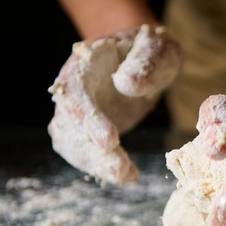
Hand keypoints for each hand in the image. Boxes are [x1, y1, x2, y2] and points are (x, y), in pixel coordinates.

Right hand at [47, 24, 181, 184]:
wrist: (142, 56)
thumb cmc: (150, 50)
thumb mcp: (156, 49)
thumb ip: (144, 63)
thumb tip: (126, 84)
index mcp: (84, 66)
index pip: (76, 94)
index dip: (89, 119)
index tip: (110, 140)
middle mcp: (72, 90)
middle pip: (70, 126)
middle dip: (93, 152)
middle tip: (121, 169)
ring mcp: (77, 112)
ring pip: (72, 144)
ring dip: (96, 164)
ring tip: (127, 176)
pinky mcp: (87, 130)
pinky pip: (84, 152)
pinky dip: (101, 167)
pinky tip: (127, 175)